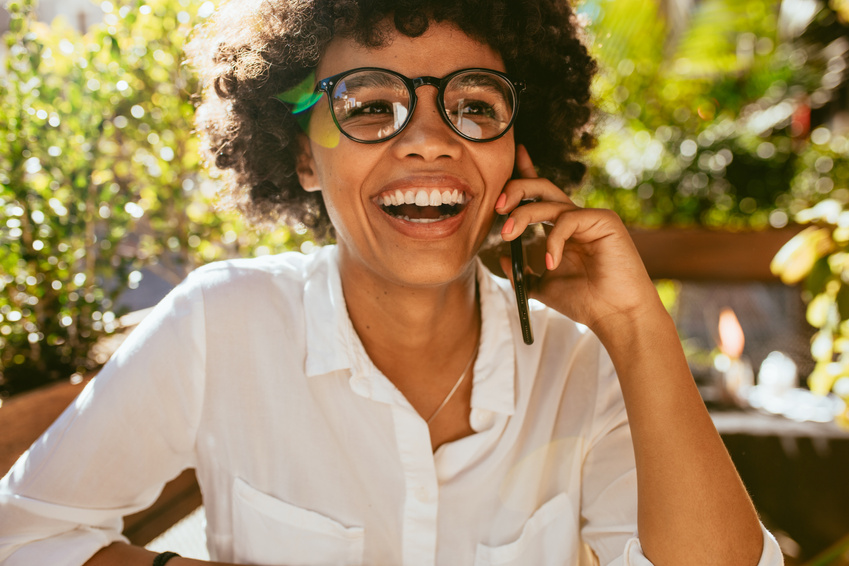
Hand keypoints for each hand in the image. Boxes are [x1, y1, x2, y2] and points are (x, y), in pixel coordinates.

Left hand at [496, 145, 663, 337]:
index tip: (512, 157)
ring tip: (510, 235)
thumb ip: (522, 272)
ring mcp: (591, 218)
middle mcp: (576, 219)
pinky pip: (568, 220)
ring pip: (550, 202)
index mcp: (563, 229)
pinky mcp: (605, 221)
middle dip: (516, 189)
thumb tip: (501, 259)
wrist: (614, 316)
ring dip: (523, 215)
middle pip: (542, 188)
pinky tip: (551, 263)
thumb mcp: (542, 286)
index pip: (540, 195)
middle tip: (498, 208)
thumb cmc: (585, 302)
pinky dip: (553, 241)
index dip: (525, 174)